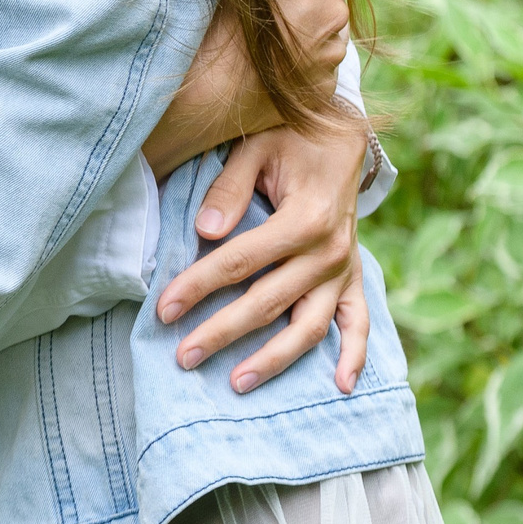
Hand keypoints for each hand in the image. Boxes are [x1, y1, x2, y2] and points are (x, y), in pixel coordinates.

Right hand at [139, 0, 376, 177]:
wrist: (201, 94)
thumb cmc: (211, 20)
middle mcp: (333, 10)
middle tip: (268, 10)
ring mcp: (332, 53)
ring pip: (327, 32)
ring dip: (306, 32)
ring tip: (261, 44)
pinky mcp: (325, 87)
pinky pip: (319, 66)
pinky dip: (300, 65)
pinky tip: (267, 69)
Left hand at [155, 118, 372, 393]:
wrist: (343, 136)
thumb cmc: (290, 140)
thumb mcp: (256, 149)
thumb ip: (228, 189)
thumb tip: (204, 232)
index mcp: (304, 218)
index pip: (239, 262)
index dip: (198, 286)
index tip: (165, 309)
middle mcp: (329, 252)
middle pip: (267, 302)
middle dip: (222, 332)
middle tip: (184, 357)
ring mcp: (344, 270)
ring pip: (309, 326)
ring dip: (274, 359)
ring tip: (236, 383)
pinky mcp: (354, 278)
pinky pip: (357, 323)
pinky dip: (354, 355)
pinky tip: (340, 387)